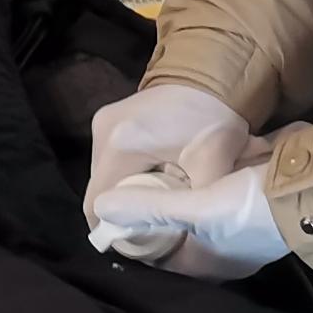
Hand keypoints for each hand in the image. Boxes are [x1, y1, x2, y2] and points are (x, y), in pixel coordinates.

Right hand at [86, 84, 252, 228]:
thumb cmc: (215, 119)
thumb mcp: (212, 166)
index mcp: (120, 145)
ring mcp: (104, 121)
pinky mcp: (112, 116)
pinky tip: (154, 179)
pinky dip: (129, 174)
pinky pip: (112, 158)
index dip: (114, 228)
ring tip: (157, 203)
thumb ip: (195, 204)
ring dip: (127, 191)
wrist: (215, 71)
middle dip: (124, 210)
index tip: (139, 241)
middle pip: (100, 190)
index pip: (96, 204)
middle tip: (154, 225)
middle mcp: (102, 131)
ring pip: (105, 175)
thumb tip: (186, 240)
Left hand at [92, 156, 288, 282]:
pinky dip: (208, 176)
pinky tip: (193, 156)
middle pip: (181, 234)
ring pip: (203, 210)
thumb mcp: (197, 207)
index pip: (161, 256)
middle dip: (160, 210)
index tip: (118, 205)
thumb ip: (151, 208)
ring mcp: (245, 224)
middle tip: (135, 181)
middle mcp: (227, 251)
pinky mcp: (259, 197)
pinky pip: (224, 190)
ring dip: (185, 191)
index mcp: (211, 265)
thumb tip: (101, 210)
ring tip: (158, 164)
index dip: (137, 235)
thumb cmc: (254, 205)